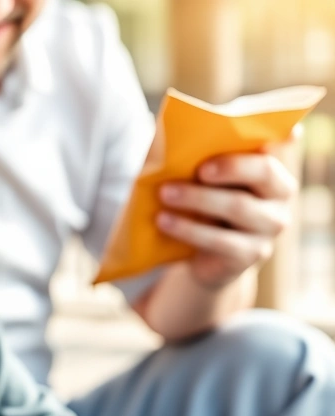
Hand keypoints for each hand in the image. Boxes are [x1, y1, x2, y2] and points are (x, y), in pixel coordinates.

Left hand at [156, 142, 297, 289]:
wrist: (199, 255)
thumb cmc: (202, 201)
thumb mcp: (203, 177)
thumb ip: (203, 154)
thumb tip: (175, 131)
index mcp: (272, 168)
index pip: (277, 144)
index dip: (268, 135)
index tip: (241, 132)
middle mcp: (280, 196)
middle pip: (264, 172)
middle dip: (229, 166)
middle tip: (198, 168)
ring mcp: (269, 227)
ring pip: (238, 206)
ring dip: (198, 198)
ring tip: (164, 194)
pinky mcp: (251, 254)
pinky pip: (221, 240)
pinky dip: (189, 229)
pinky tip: (164, 221)